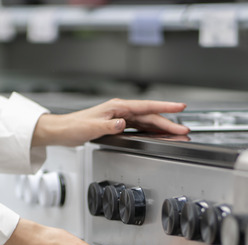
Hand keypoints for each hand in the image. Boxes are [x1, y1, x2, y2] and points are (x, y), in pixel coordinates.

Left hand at [31, 98, 189, 147]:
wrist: (63, 131)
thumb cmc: (74, 127)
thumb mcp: (90, 128)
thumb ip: (108, 126)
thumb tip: (123, 123)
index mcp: (117, 107)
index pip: (146, 106)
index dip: (165, 106)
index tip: (180, 106)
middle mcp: (120, 110)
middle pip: (150, 115)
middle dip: (168, 121)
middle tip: (184, 128)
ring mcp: (120, 117)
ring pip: (147, 121)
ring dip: (162, 127)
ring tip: (177, 132)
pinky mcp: (118, 125)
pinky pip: (140, 127)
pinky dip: (151, 131)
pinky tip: (158, 135)